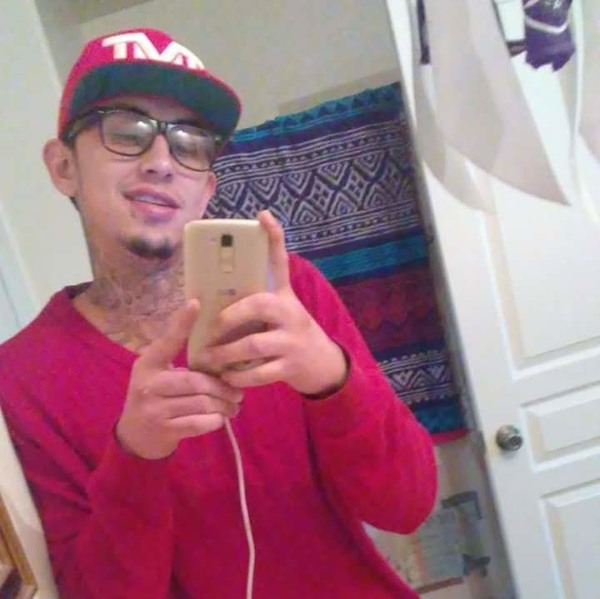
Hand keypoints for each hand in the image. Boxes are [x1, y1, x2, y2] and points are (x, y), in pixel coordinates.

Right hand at [116, 300, 242, 459]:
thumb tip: (221, 348)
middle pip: (196, 381)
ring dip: (223, 405)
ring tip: (234, 405)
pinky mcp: (164, 430)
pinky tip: (220, 418)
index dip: (181, 323)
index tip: (196, 303)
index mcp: (148, 364)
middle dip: (222, 387)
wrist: (135, 435)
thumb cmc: (156, 396)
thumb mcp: (159, 374)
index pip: (167, 341)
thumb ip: (181, 362)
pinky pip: (198, 423)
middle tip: (238, 392)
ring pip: (201, 403)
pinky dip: (214, 420)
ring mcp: (154, 409)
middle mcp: (148, 384)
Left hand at [204, 211, 347, 395]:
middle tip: (207, 330)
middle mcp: (290, 313)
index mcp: (283, 295)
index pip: (279, 261)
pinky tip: (226, 376)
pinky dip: (238, 376)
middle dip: (228, 318)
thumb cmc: (288, 331)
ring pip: (254, 344)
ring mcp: (292, 340)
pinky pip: (259, 372)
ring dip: (226, 353)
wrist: (320, 362)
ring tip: (208, 358)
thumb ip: (253, 300)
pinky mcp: (291, 366)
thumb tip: (210, 294)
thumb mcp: (280, 308)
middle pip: (258, 305)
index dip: (273, 237)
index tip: (262, 215)